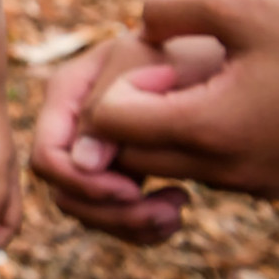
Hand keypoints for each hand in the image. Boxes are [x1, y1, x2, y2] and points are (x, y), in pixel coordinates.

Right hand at [30, 35, 187, 243]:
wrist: (230, 58)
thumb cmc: (188, 52)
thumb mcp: (146, 64)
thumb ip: (108, 107)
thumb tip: (84, 162)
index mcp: (68, 93)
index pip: (48, 156)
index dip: (82, 182)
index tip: (135, 189)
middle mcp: (76, 124)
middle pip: (65, 192)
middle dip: (111, 213)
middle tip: (165, 212)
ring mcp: (99, 150)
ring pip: (90, 211)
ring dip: (131, 223)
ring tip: (177, 212)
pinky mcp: (125, 169)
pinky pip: (118, 216)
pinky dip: (145, 226)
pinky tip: (179, 207)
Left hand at [92, 0, 278, 197]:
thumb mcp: (239, 3)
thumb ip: (170, 8)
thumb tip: (137, 25)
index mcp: (208, 128)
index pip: (111, 123)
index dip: (121, 85)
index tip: (162, 60)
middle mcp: (225, 170)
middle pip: (134, 155)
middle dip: (133, 113)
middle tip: (170, 72)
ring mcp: (253, 185)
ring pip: (174, 166)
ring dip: (169, 128)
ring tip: (204, 83)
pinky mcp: (276, 186)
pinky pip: (216, 172)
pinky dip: (206, 143)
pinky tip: (238, 103)